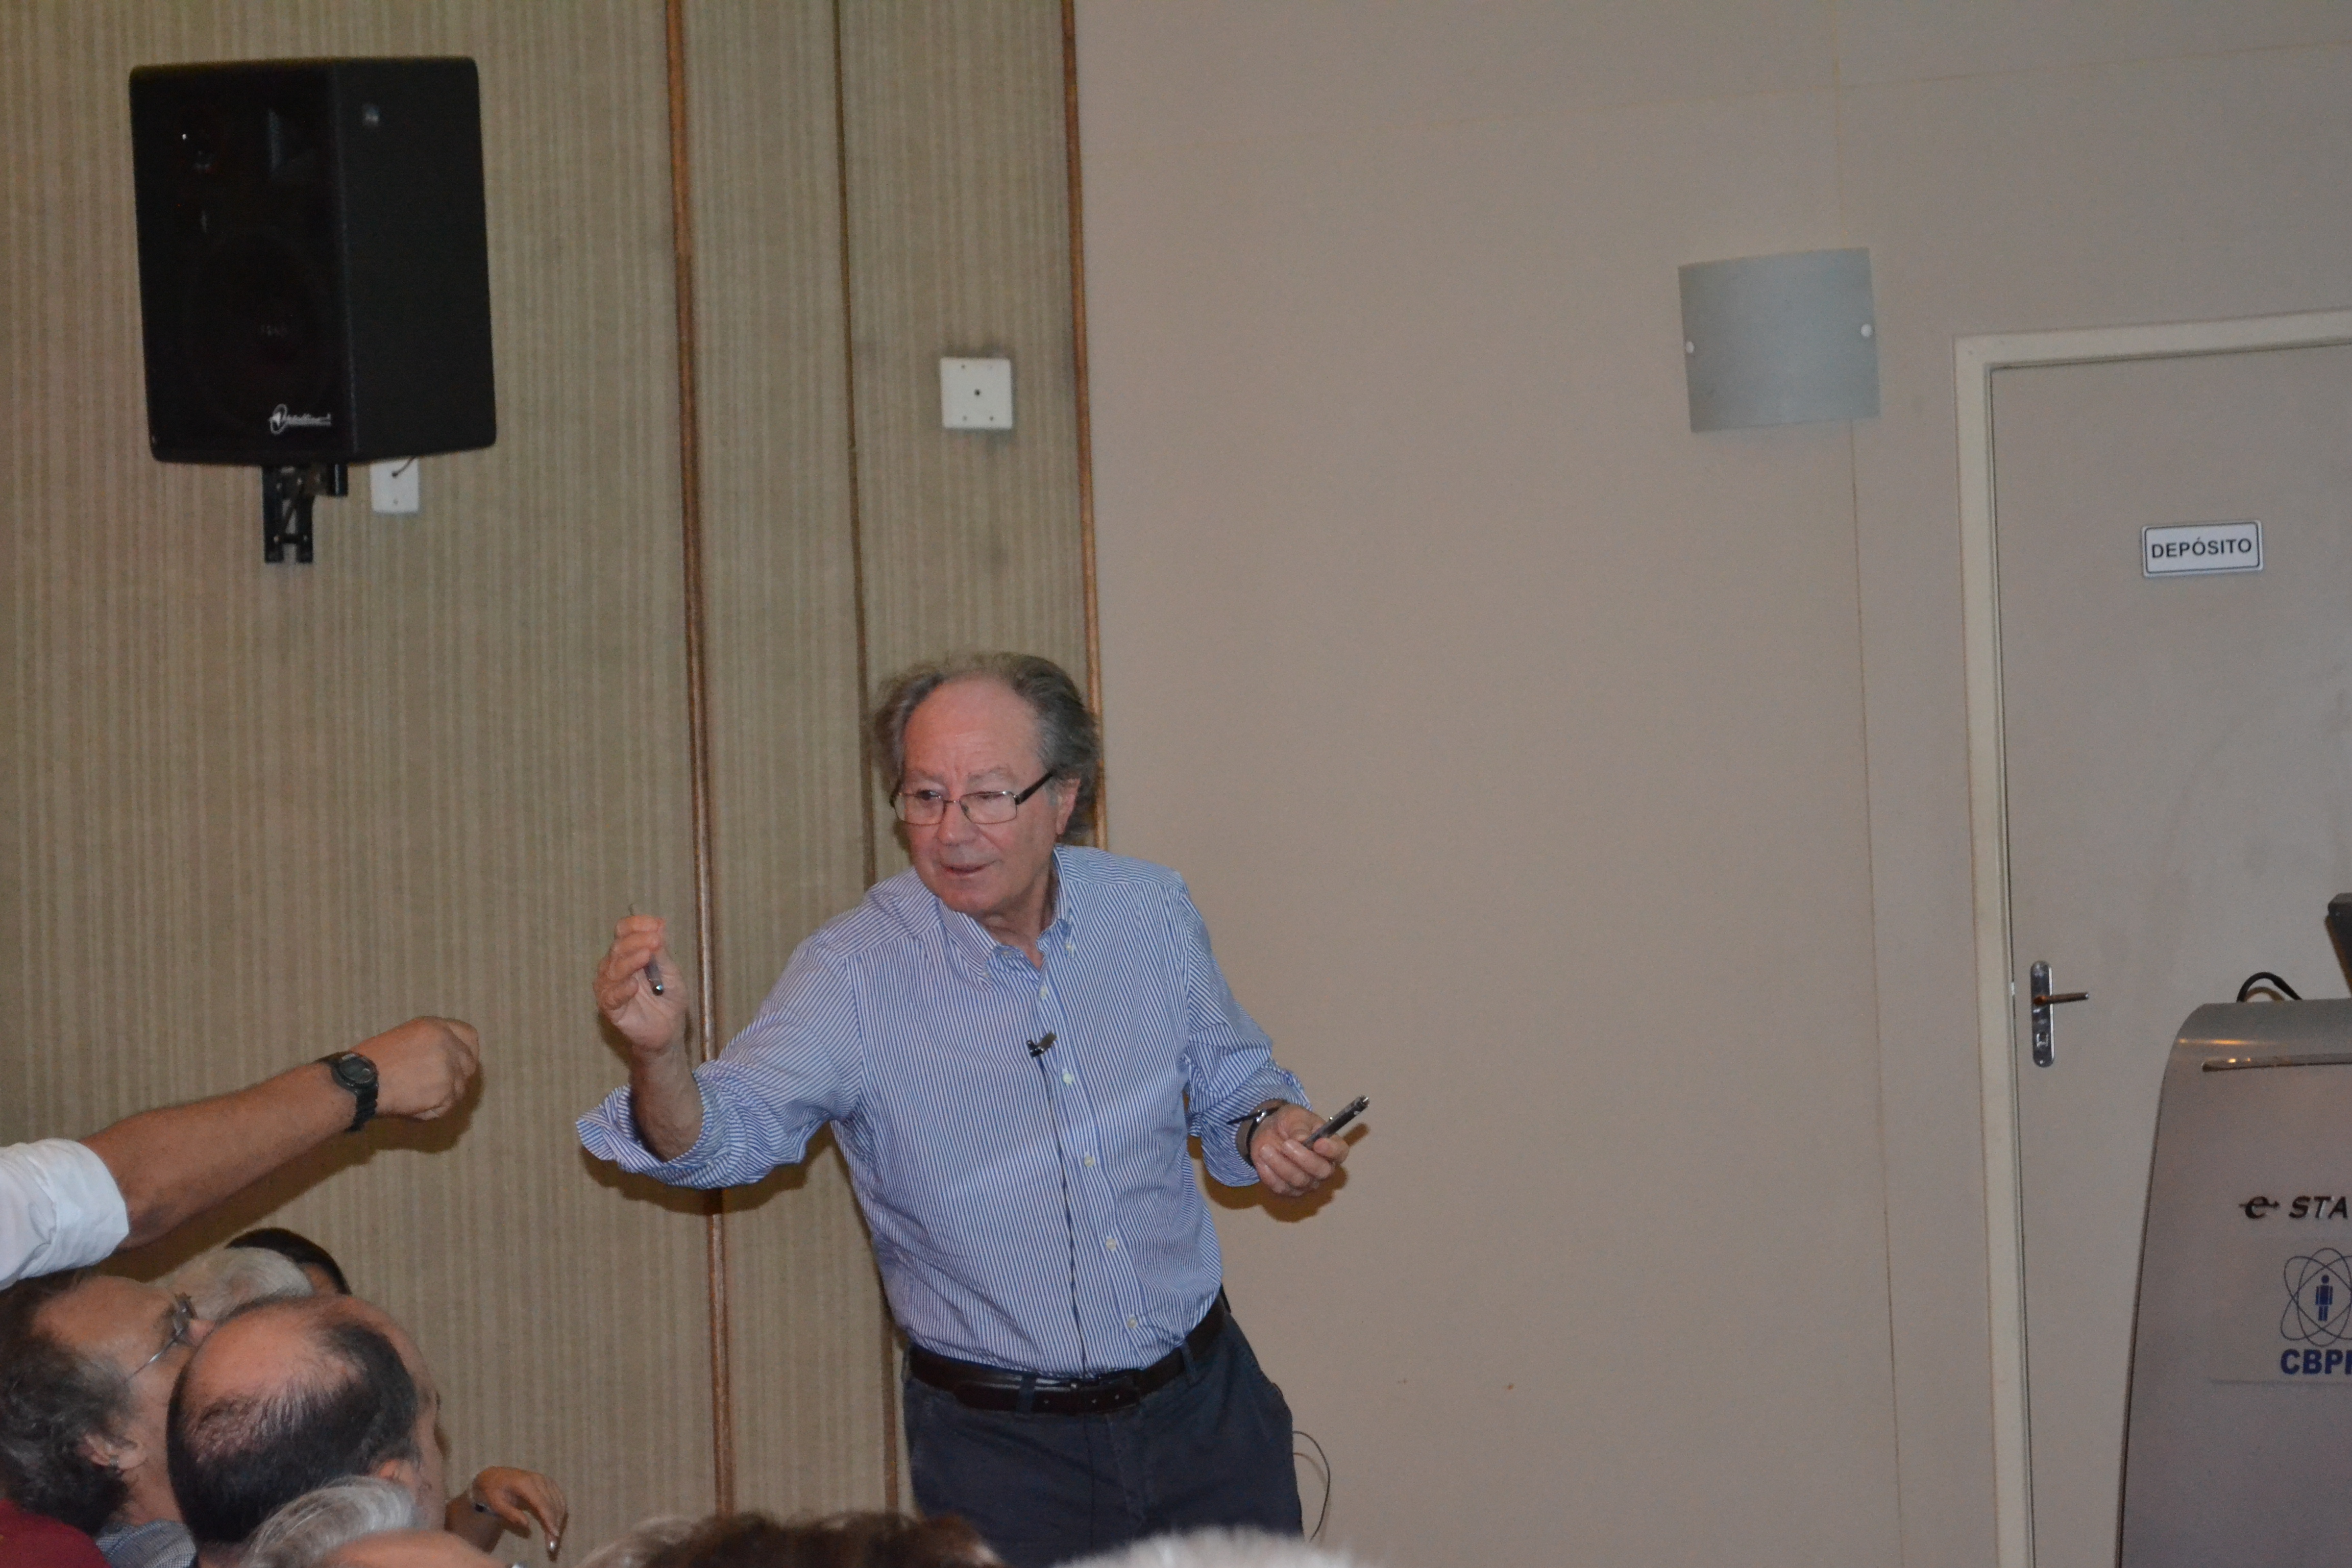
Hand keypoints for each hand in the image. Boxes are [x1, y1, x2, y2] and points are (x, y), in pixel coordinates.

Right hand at [361, 1017, 480, 1119]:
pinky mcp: (445, 1091)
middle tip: (436, 1087)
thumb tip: (445, 1061)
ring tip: (415, 1098)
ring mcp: (449, 1068)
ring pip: (460, 1088)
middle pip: (469, 1063)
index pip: (469, 1036)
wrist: (358, 1081)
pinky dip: (432, 1111)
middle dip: (457, 1076)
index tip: (458, 1063)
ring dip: (443, 1097)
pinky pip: (447, 1106)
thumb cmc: (369, 1062)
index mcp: (435, 1027)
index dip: (465, 1051)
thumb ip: (429, 1046)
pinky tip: (412, 1106)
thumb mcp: (403, 1038)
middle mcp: (447, 1044)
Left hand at [460, 1466, 567, 1554]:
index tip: (554, 1534)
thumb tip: (527, 1525)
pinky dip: (560, 1509)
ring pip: (558, 1500)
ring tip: (555, 1534)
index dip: (549, 1519)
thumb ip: (511, 1514)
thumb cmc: (493, 1491)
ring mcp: (544, 1479)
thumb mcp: (496, 1504)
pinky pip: (558, 1496)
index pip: (542, 1503)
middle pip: (552, 1503)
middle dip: (555, 1523)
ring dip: (559, 1518)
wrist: (493, 1476)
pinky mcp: (547, 1481)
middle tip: (553, 1542)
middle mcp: (539, 1479)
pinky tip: (558, 1520)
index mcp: (525, 1484)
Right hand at [595, 915, 687, 1062]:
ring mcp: (610, 987)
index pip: (624, 931)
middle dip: (637, 941)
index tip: (656, 924)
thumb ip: (661, 952)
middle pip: (618, 947)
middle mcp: (614, 966)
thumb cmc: (668, 998)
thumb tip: (659, 925)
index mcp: (628, 953)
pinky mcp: (610, 1008)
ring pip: (613, 970)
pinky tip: (633, 986)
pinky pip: (610, 997)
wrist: (669, 1029)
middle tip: (656, 941)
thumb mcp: (670, 972)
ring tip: (647, 957)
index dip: (637, 925)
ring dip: (630, 962)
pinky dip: (621, 990)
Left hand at [1249, 1103, 1348, 1197]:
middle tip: (1286, 1144)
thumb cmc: (1289, 1122)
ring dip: (1280, 1164)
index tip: (1318, 1143)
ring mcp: (1307, 1182)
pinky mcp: (1288, 1189)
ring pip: (1299, 1180)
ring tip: (1266, 1148)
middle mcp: (1323, 1168)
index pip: (1340, 1152)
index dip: (1331, 1150)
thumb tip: (1302, 1139)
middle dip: (1303, 1158)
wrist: (1269, 1131)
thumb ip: (1300, 1127)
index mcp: (1331, 1146)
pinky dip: (1269, 1174)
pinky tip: (1262, 1159)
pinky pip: (1281, 1187)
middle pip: (1322, 1171)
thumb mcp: (1295, 1116)